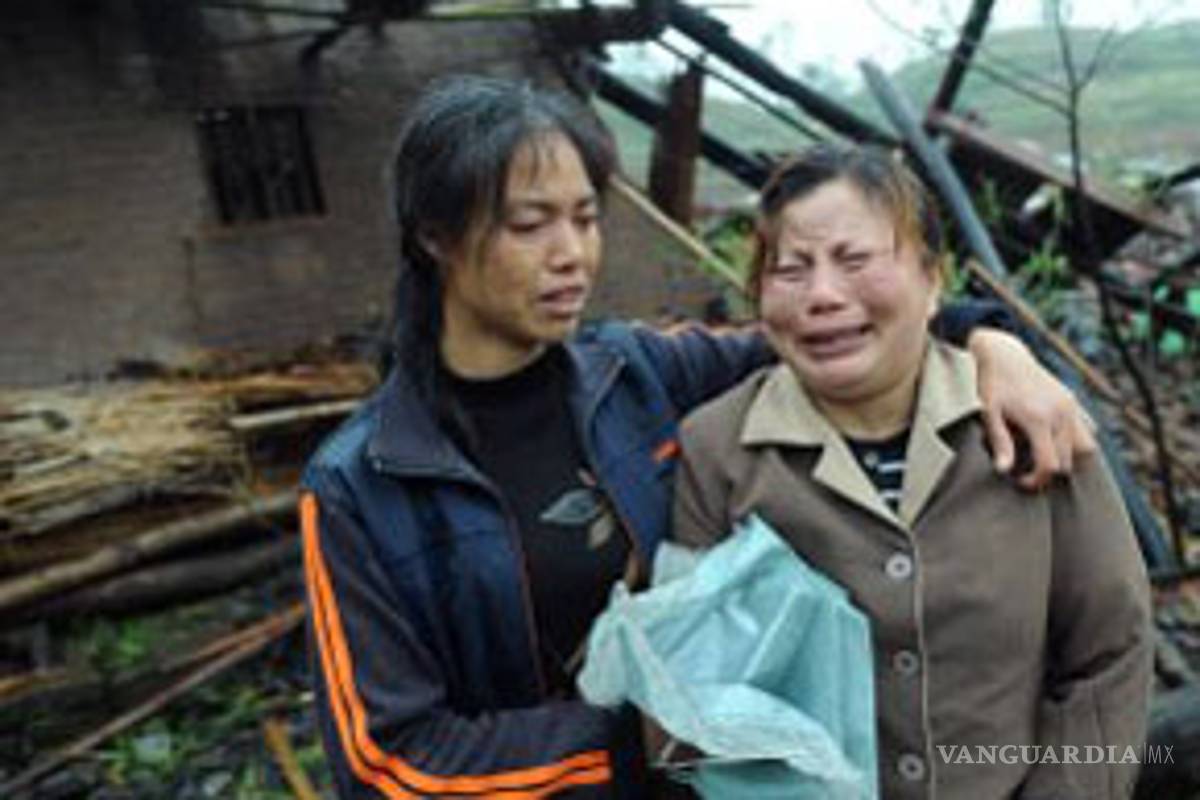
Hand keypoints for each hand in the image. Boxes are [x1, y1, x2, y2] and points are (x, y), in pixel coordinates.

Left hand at [968, 329, 1096, 489]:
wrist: (1005, 354)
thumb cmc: (994, 383)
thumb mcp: (990, 413)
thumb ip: (1000, 443)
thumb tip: (1004, 469)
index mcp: (1040, 419)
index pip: (1050, 464)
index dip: (1037, 480)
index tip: (1021, 481)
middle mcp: (1061, 414)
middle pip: (1067, 460)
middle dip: (1048, 472)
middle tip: (1027, 471)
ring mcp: (1070, 407)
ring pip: (1083, 448)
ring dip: (1065, 458)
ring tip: (1042, 456)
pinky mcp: (1073, 401)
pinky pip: (1086, 431)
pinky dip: (1076, 442)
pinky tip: (1055, 442)